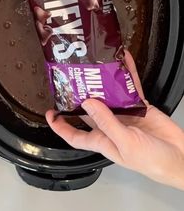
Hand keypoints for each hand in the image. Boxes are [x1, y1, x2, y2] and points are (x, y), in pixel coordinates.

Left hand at [46, 51, 183, 189]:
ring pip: (109, 94)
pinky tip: (125, 60)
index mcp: (103, 140)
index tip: (50, 113)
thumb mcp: (125, 143)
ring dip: (103, 80)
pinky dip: (128, 73)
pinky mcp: (140, 106)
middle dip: (80, 94)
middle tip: (72, 75)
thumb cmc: (152, 161)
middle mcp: (110, 126)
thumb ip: (106, 122)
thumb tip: (87, 103)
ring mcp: (125, 114)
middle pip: (89, 109)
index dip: (60, 125)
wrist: (179, 157)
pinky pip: (131, 86)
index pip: (75, 135)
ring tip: (95, 63)